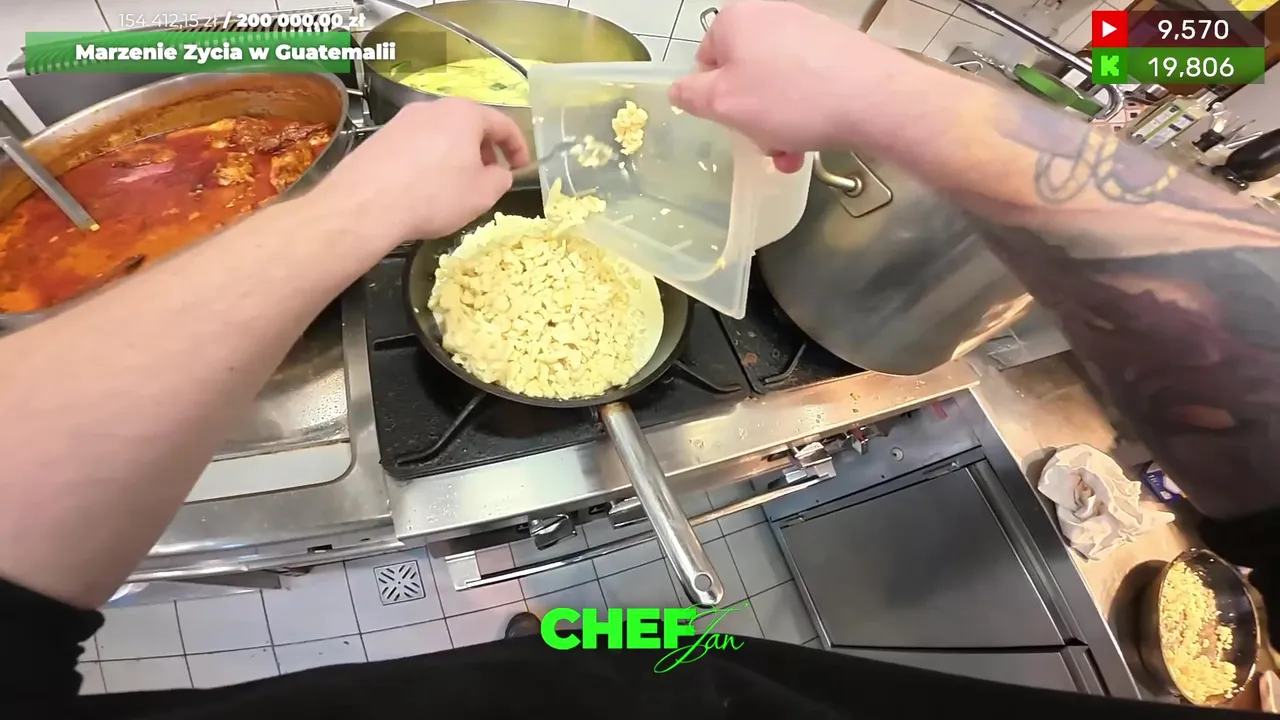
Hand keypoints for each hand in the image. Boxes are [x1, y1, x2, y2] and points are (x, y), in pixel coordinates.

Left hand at [311, 99, 529, 242]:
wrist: (366, 204)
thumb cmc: (435, 195)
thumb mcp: (482, 194)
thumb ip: (501, 179)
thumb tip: (499, 173)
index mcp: (465, 114)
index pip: (503, 124)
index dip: (518, 147)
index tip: (521, 167)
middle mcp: (433, 108)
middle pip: (469, 125)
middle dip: (484, 150)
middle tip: (489, 176)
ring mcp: (403, 120)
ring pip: (442, 134)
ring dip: (456, 155)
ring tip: (456, 185)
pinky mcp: (382, 137)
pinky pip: (417, 145)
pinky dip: (430, 161)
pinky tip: (425, 187)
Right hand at [670, 2, 887, 171]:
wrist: (874, 99)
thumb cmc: (790, 100)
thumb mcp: (723, 104)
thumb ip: (691, 96)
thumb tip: (680, 90)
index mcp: (735, 19)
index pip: (705, 61)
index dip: (713, 99)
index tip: (730, 123)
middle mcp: (770, 14)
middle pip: (743, 75)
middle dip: (750, 117)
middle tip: (765, 144)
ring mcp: (807, 29)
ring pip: (776, 86)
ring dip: (778, 124)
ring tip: (793, 152)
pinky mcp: (836, 48)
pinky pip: (806, 84)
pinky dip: (805, 113)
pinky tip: (815, 138)